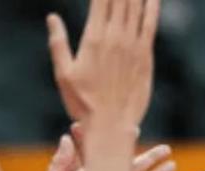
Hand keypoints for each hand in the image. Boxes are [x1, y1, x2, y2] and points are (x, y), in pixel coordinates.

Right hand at [47, 0, 160, 125]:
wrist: (111, 124)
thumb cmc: (83, 103)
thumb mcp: (63, 73)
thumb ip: (58, 43)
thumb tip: (52, 18)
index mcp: (93, 38)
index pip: (101, 0)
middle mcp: (115, 37)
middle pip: (120, 0)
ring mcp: (133, 47)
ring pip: (136, 8)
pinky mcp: (146, 57)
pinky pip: (151, 26)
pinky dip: (152, 8)